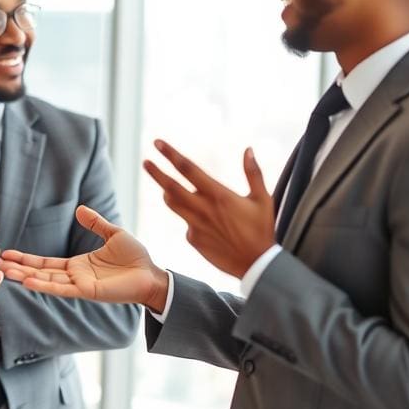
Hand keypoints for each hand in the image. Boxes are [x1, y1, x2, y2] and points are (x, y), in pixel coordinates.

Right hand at [0, 205, 169, 312]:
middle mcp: (74, 277)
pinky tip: (27, 281)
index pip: (45, 262)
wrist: (151, 274)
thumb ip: (95, 224)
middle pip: (40, 272)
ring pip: (46, 281)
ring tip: (3, 272)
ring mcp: (79, 285)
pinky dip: (43, 285)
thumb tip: (79, 210)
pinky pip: (61, 288)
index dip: (26, 259)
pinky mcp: (87, 291)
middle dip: (18, 268)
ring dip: (25, 277)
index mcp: (78, 265)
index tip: (7, 254)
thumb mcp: (112, 234)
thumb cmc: (135, 258)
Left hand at [143, 140, 273, 277]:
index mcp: (218, 195)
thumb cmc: (262, 230)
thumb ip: (253, 173)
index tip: (158, 144)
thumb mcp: (262, 199)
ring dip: (167, 192)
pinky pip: (186, 222)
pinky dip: (189, 216)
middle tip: (145, 161)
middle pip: (170, 186)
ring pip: (173, 204)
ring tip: (167, 185)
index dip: (171, 155)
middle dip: (156, 172)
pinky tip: (206, 223)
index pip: (188, 169)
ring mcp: (195, 225)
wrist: (256, 265)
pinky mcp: (193, 239)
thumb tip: (248, 150)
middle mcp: (203, 208)